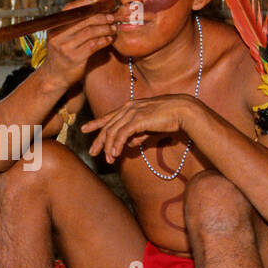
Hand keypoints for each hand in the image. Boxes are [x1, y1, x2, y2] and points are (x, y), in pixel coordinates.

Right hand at [36, 0, 116, 89]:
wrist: (54, 77)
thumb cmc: (61, 54)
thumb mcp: (60, 37)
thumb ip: (71, 25)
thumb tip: (91, 8)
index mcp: (54, 28)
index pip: (69, 10)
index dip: (84, 2)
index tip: (97, 0)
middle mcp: (58, 36)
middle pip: (83, 20)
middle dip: (100, 16)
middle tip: (111, 17)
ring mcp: (66, 47)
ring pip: (90, 32)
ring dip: (105, 28)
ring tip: (113, 28)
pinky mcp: (75, 58)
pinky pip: (93, 45)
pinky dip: (103, 40)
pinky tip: (109, 39)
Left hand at [81, 95, 201, 163]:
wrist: (183, 111)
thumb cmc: (169, 118)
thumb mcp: (150, 127)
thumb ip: (138, 134)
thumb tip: (129, 144)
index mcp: (130, 107)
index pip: (109, 116)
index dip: (95, 123)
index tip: (84, 129)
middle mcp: (128, 108)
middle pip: (108, 125)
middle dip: (99, 140)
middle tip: (92, 152)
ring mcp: (132, 112)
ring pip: (113, 131)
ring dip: (109, 147)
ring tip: (108, 160)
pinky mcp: (138, 119)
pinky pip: (122, 135)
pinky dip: (117, 145)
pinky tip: (115, 154)